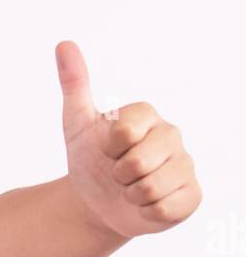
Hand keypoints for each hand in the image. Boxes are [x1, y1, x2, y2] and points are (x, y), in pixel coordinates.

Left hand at [55, 40, 201, 238]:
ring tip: (131, 189)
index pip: (125, 132)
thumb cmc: (90, 159)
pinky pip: (165, 209)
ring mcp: (185, 166)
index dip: (108, 148)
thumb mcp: (76, 124)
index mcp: (147, 115)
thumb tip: (64, 43)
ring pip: (151, 189)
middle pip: (138, 163)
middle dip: (117, 176)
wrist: (96, 202)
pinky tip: (145, 205)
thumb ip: (74, 84)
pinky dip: (146, 213)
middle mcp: (172, 136)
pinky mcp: (191, 196)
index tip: (106, 149)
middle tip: (118, 174)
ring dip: (130, 196)